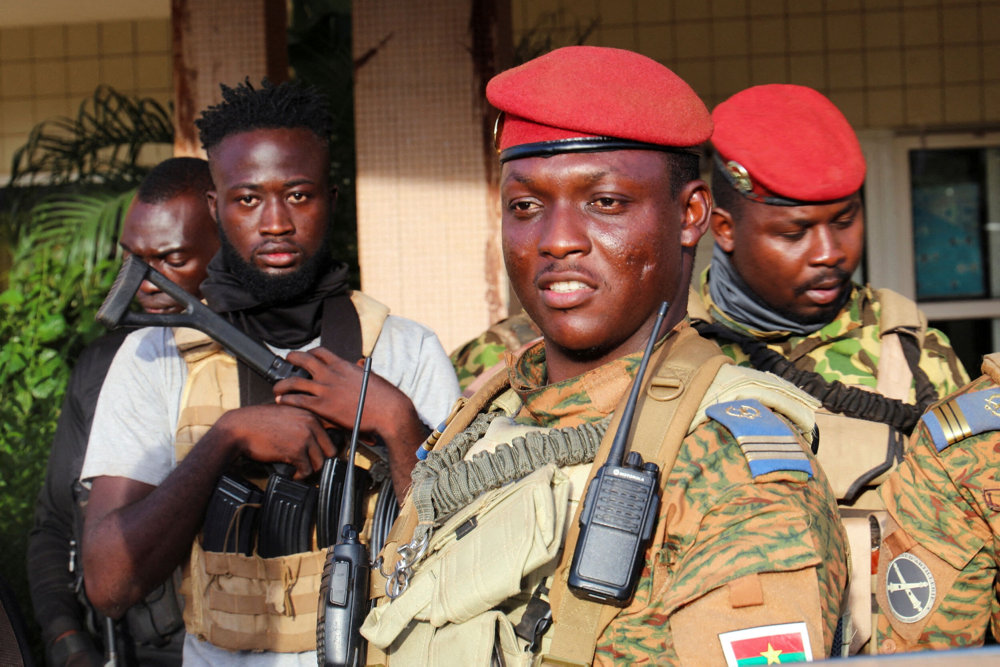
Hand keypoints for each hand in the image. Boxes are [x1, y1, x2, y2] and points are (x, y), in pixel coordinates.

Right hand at [212, 404, 335, 478]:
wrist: (239, 428)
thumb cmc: (258, 422)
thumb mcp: (286, 413)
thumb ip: (302, 420)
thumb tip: (316, 435)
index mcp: (310, 413)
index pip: (334, 430)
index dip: (328, 444)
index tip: (323, 451)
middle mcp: (311, 423)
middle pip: (330, 449)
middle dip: (320, 459)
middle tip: (310, 463)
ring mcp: (305, 436)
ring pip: (320, 461)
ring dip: (310, 469)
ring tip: (300, 469)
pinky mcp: (295, 451)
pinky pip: (307, 470)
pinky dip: (300, 475)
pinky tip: (293, 473)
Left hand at [274, 348, 411, 435]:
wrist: (388, 411)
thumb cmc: (384, 396)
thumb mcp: (371, 376)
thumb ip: (360, 369)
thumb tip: (359, 363)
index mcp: (343, 366)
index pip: (321, 352)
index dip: (311, 353)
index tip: (307, 356)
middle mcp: (331, 374)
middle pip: (304, 360)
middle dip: (293, 358)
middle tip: (287, 360)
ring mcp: (325, 390)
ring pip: (295, 381)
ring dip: (282, 383)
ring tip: (277, 386)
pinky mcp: (323, 406)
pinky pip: (298, 400)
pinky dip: (286, 399)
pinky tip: (281, 401)